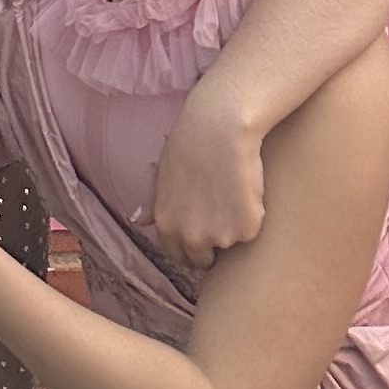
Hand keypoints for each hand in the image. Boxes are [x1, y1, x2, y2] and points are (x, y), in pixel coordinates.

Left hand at [147, 78, 264, 272]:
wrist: (218, 129)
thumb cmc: (188, 145)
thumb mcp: (161, 176)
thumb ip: (153, 205)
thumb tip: (137, 222)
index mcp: (166, 226)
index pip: (179, 256)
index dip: (190, 247)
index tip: (200, 236)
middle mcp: (191, 238)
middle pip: (205, 259)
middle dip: (212, 245)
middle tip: (219, 216)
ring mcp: (221, 237)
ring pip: (231, 244)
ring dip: (232, 228)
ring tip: (230, 193)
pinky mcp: (247, 229)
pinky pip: (251, 230)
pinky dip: (251, 216)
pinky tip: (245, 190)